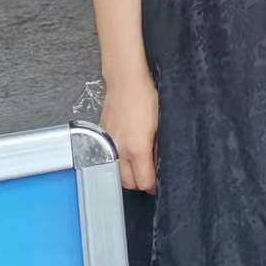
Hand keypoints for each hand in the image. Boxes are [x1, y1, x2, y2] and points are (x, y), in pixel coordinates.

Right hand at [102, 70, 159, 191]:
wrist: (126, 80)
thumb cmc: (145, 96)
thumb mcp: (161, 123)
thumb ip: (159, 146)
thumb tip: (159, 161)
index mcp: (138, 148)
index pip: (144, 182)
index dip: (154, 185)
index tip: (158, 182)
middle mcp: (121, 149)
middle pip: (128, 183)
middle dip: (140, 182)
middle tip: (150, 175)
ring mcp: (110, 144)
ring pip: (117, 173)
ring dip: (128, 174)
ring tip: (138, 165)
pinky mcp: (103, 137)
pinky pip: (109, 158)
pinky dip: (118, 161)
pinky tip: (127, 152)